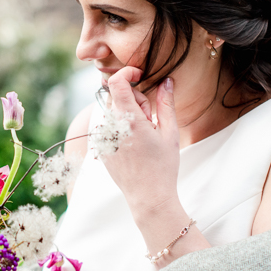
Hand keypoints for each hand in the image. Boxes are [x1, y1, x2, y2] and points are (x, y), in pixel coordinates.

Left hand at [102, 68, 180, 217]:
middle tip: (149, 119)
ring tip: (142, 135)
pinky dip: (120, 127)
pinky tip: (133, 145)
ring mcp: (102, 138)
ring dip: (127, 114)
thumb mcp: (170, 133)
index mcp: (129, 121)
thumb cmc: (163, 166)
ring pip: (112, 111)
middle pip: (116, 95)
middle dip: (134, 99)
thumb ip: (166, 103)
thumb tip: (166, 81)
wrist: (148, 197)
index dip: (127, 72)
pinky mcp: (100, 147)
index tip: (139, 74)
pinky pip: (108, 126)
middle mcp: (111, 127)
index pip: (116, 83)